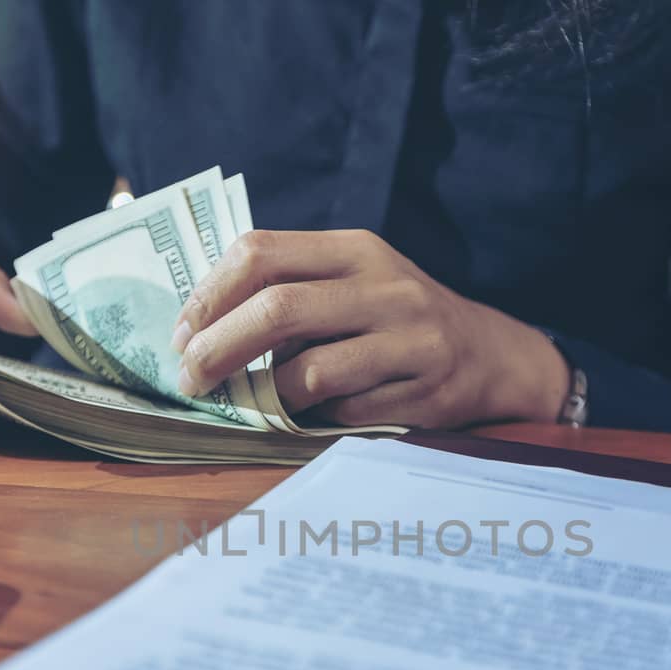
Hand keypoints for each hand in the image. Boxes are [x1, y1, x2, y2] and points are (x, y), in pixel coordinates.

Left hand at [169, 230, 569, 427]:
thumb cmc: (396, 318)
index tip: (179, 335)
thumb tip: (197, 328)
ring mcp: (410, 339)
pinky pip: (345, 413)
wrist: (490, 354)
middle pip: (278, 308)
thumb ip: (290, 287)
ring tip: (250, 402)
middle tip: (189, 379)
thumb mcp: (353, 280)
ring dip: (265, 395)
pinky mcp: (425, 391)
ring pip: (311, 371)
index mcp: (354, 249)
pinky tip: (311, 416)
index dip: (209, 295)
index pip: (262, 252)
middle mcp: (385, 287)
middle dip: (218, 348)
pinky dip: (315, 420)